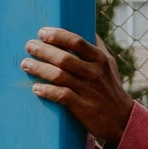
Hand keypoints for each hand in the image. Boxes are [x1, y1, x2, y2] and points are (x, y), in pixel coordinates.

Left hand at [21, 29, 132, 148]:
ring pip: (59, 76)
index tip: (42, 32)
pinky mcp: (83, 107)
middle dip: (43, 50)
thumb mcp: (110, 65)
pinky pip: (61, 95)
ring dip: (39, 69)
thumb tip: (87, 29)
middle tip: (29, 46)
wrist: (122, 119)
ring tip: (25, 64)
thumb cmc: (111, 88)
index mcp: (100, 59)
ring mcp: (88, 90)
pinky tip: (35, 88)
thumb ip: (98, 47)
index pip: (76, 42)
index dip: (57, 35)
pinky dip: (47, 91)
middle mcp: (94, 73)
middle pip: (64, 58)